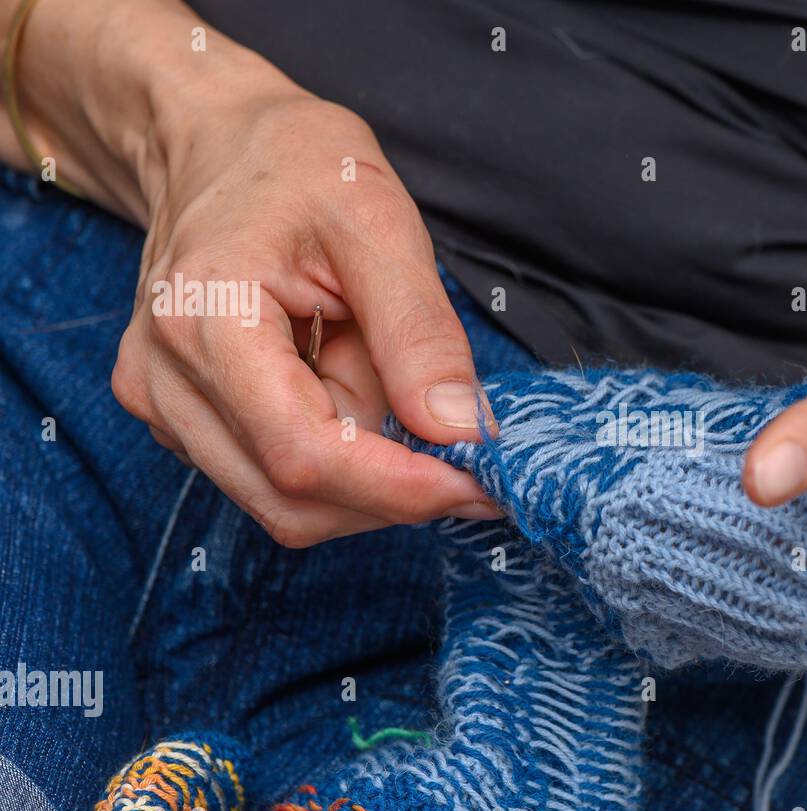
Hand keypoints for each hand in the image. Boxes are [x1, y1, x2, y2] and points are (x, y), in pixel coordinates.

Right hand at [110, 85, 499, 546]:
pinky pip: (269, 479)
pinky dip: (337, 462)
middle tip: (466, 456)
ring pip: (284, 505)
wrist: (216, 144)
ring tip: (389, 384)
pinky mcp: (179, 419)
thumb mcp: (378, 223)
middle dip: (390, 492)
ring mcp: (163, 405)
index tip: (478, 484)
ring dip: (364, 476)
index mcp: (205, 322)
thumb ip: (419, 333)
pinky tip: (351, 390)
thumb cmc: (295, 166)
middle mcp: (164, 380)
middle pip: (291, 499)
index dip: (398, 487)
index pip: (305, 454)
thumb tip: (460, 430)